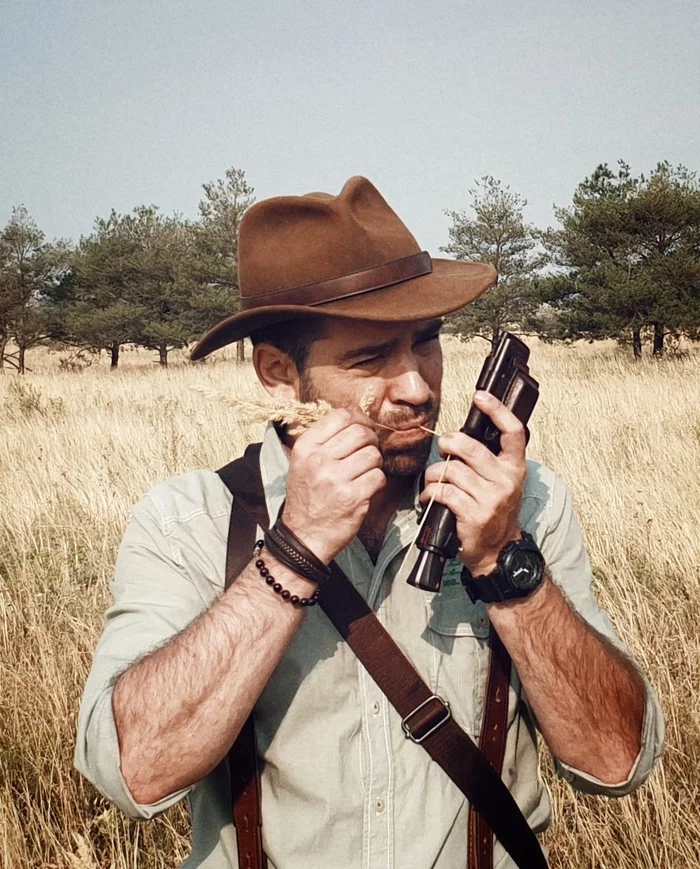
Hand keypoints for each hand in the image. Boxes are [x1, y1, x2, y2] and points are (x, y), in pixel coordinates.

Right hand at [282, 408, 385, 563]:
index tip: (362, 429)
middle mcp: (318, 460)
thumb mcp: (302, 462)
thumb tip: (355, 417)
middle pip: (361, 433)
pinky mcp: (353, 497)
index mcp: (305, 447)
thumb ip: (324, 440)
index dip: (359, 419)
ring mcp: (336, 479)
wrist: (303, 536)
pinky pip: (378, 477)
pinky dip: (377, 482)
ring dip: (374, 463)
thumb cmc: (307, 497)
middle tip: (368, 452)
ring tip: (365, 472)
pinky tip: (366, 488)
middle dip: (371, 441)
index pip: (341, 416)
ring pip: (373, 454)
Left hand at [420, 391, 526, 575]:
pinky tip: (430, 498)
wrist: (498, 551)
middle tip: (444, 447)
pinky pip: (442, 491)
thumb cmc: (494, 511)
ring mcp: (491, 498)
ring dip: (434, 475)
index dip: (497, 410)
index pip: (513, 432)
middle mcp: (506, 480)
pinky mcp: (474, 514)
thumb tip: (459, 436)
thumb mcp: (501, 482)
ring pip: (451, 471)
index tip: (481, 396)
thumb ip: (488, 459)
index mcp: (515, 468)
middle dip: (450, 444)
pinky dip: (429, 493)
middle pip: (471, 448)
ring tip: (433, 483)